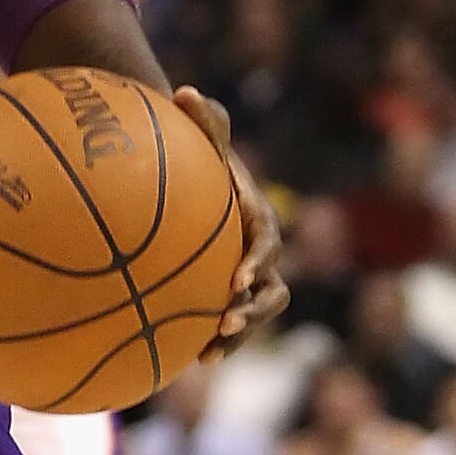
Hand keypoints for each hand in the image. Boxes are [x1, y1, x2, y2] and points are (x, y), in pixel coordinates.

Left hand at [173, 85, 287, 357]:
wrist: (190, 176)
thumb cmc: (195, 153)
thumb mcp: (200, 133)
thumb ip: (201, 120)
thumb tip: (187, 92)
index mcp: (256, 218)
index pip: (266, 242)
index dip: (257, 262)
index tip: (238, 278)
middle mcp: (258, 252)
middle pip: (272, 289)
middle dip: (254, 309)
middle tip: (227, 320)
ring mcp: (244, 278)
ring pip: (253, 313)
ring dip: (236, 335)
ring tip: (208, 354)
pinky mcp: (225, 295)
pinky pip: (222, 323)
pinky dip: (208, 341)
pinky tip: (183, 361)